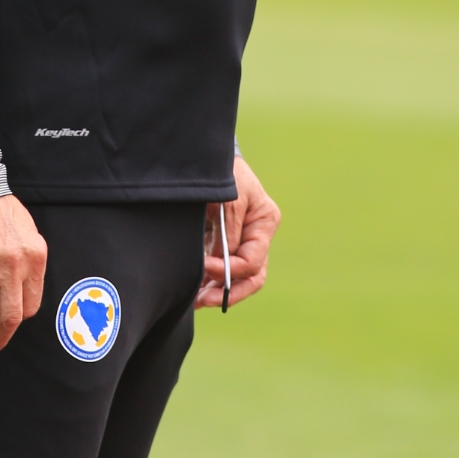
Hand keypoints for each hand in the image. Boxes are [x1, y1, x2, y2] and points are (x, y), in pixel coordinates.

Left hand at [197, 154, 280, 310]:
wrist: (206, 156)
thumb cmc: (223, 170)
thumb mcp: (229, 196)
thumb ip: (229, 229)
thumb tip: (224, 263)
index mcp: (264, 222)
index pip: (252, 262)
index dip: (228, 270)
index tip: (204, 265)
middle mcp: (257, 236)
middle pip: (252, 277)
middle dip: (229, 292)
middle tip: (204, 300)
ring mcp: (242, 240)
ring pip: (236, 278)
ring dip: (216, 291)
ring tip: (194, 301)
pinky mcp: (223, 241)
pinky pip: (221, 268)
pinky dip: (209, 281)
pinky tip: (193, 291)